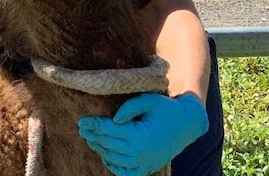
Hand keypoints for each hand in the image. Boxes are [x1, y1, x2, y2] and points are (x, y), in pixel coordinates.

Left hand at [77, 93, 207, 175]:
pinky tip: (106, 155)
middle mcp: (141, 152)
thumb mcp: (149, 100)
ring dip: (100, 149)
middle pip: (108, 145)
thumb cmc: (166, 108)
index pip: (109, 130)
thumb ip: (129, 107)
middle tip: (81, 128)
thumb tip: (114, 120)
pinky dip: (113, 166)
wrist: (187, 124)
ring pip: (114, 159)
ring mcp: (144, 163)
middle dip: (93, 136)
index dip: (93, 125)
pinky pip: (125, 172)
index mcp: (140, 135)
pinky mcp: (147, 168)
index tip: (81, 121)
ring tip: (91, 138)